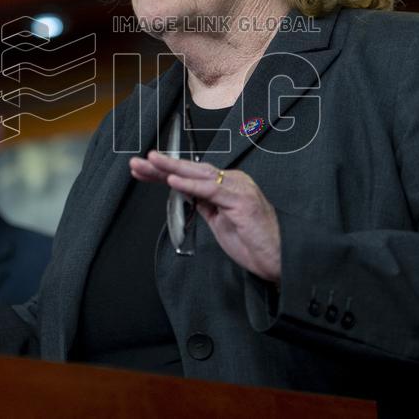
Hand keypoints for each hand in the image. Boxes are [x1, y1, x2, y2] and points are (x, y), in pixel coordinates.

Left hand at [130, 151, 280, 283]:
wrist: (279, 258)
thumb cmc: (253, 242)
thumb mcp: (220, 222)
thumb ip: (205, 205)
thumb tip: (184, 194)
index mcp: (227, 186)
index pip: (190, 175)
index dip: (165, 172)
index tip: (142, 170)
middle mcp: (233, 182)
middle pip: (191, 170)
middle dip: (162, 165)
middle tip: (139, 161)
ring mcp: (238, 189)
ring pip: (199, 174)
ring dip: (172, 168)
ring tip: (151, 162)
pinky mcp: (242, 201)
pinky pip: (212, 190)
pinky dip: (191, 185)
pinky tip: (173, 181)